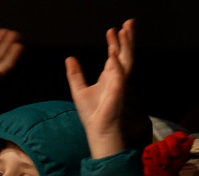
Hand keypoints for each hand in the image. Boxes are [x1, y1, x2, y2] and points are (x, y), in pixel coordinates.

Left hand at [65, 18, 134, 158]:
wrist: (97, 129)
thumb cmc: (91, 113)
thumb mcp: (78, 89)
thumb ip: (75, 73)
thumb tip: (70, 58)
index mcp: (109, 77)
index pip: (114, 55)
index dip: (114, 42)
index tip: (111, 30)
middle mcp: (117, 78)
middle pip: (125, 54)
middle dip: (127, 38)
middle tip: (128, 23)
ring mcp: (119, 83)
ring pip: (126, 60)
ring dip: (126, 46)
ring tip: (125, 31)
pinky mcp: (117, 91)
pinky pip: (118, 74)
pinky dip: (116, 63)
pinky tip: (112, 53)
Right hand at [142, 131, 193, 175]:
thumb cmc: (173, 167)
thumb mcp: (183, 158)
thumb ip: (187, 147)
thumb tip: (191, 138)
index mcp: (176, 143)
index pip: (178, 134)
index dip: (180, 136)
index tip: (183, 139)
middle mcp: (166, 142)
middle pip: (170, 137)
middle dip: (173, 146)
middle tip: (175, 155)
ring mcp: (157, 145)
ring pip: (161, 144)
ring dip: (165, 156)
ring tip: (166, 164)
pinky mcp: (149, 149)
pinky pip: (154, 150)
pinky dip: (158, 158)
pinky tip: (159, 163)